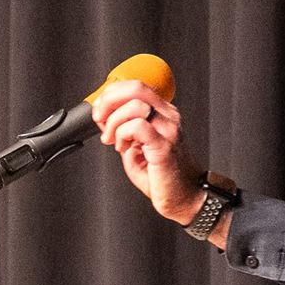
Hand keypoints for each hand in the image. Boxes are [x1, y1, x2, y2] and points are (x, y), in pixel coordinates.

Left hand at [91, 81, 203, 225]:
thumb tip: (103, 118)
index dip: (111, 95)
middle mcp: (168, 116)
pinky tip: (124, 148)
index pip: (135, 87)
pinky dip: (123, 135)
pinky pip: (138, 126)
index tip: (99, 112)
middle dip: (109, 101)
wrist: (185, 197)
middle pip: (135, 88)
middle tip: (101, 121)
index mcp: (162, 113)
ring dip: (114, 123)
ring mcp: (168, 129)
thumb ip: (123, 130)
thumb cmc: (162, 175)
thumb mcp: (136, 147)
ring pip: (134, 106)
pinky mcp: (164, 145)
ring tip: (114, 142)